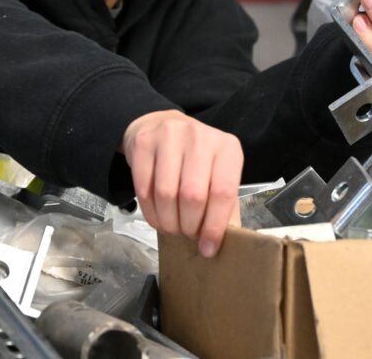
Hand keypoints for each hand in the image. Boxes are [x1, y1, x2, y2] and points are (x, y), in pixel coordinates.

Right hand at [121, 109, 242, 257]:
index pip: (223, 192)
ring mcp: (169, 136)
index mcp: (227, 147)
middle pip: (193, 196)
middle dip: (188, 226)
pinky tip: (157, 217)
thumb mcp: (218, 175)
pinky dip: (150, 212)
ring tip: (172, 228)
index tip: (208, 248)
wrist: (161, 124)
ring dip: (168, 222)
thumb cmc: (196, 158)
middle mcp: (200, 137)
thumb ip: (226, 206)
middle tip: (187, 235)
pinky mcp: (144, 142)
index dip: (214, 226)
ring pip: (166, 194)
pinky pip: (144, 189)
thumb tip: (228, 243)